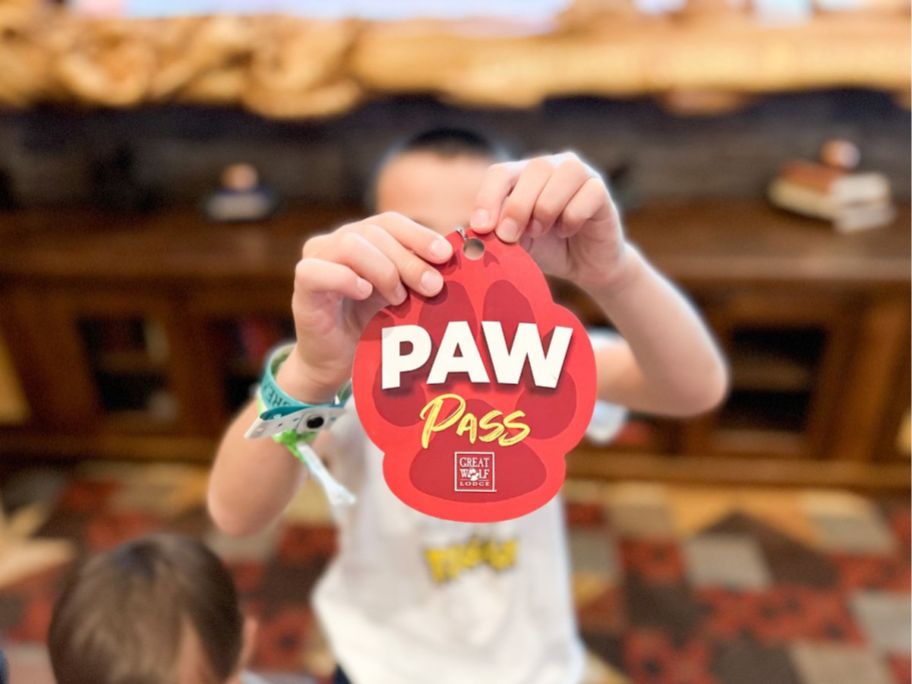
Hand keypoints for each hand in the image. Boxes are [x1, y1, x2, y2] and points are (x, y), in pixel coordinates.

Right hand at [284, 213, 452, 400]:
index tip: (446, 256)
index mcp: (363, 237)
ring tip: (397, 299)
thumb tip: (453, 258)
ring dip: (382, 271)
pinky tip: (364, 293)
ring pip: (351, 245)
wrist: (337, 360)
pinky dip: (345, 279)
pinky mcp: (302, 283)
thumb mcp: (402, 294)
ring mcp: (317, 258)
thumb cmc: (371, 324)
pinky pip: (320, 270)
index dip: (419, 235)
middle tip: (433, 287)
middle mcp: (337, 240)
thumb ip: (418, 273)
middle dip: (410, 260)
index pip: (392, 222)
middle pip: (376, 234)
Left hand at [468, 153, 630, 287]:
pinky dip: (573, 218)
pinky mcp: (602, 190)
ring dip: (546, 208)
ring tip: (540, 231)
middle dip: (517, 206)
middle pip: (533, 169)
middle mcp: (552, 166)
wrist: (585, 265)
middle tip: (509, 237)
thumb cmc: (548, 248)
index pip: (501, 173)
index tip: (481, 227)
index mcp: (524, 175)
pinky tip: (568, 231)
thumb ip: (498, 231)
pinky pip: (588, 195)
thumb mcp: (517, 241)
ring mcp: (580, 174)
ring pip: (562, 175)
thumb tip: (476, 230)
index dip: (488, 198)